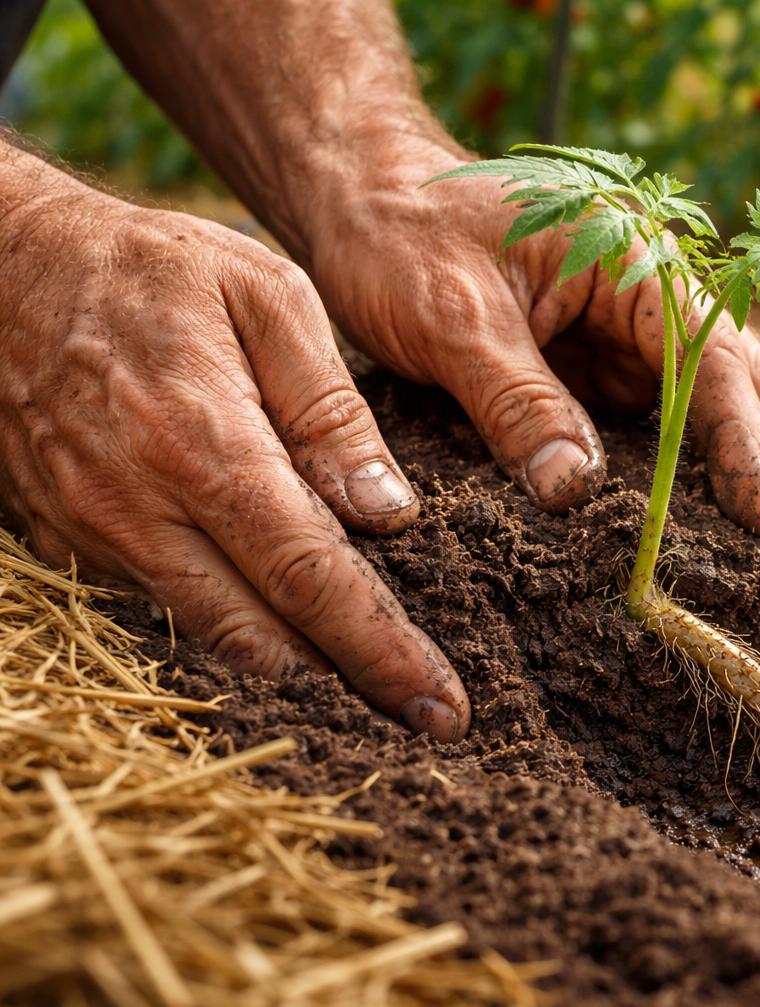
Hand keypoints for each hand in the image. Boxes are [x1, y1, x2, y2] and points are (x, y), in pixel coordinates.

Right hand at [0, 170, 468, 740]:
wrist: (2, 260)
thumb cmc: (151, 265)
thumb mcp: (267, 294)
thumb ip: (331, 408)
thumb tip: (388, 511)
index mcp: (202, 440)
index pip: (309, 575)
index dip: (380, 649)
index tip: (442, 705)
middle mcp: (137, 505)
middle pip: (260, 635)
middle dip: (353, 685)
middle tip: (430, 720)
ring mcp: (89, 529)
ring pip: (207, 633)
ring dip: (292, 667)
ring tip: (371, 682)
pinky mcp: (62, 537)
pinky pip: (160, 603)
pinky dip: (227, 625)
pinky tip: (283, 622)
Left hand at [300, 145, 759, 564]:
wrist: (363, 197)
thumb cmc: (403, 235)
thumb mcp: (451, 315)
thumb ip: (515, 398)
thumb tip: (574, 491)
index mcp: (628, 258)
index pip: (707, 359)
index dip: (741, 442)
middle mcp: (648, 294)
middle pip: (742, 382)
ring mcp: (629, 334)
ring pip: (719, 405)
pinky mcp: (602, 368)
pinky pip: (665, 424)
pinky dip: (703, 472)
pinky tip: (730, 523)